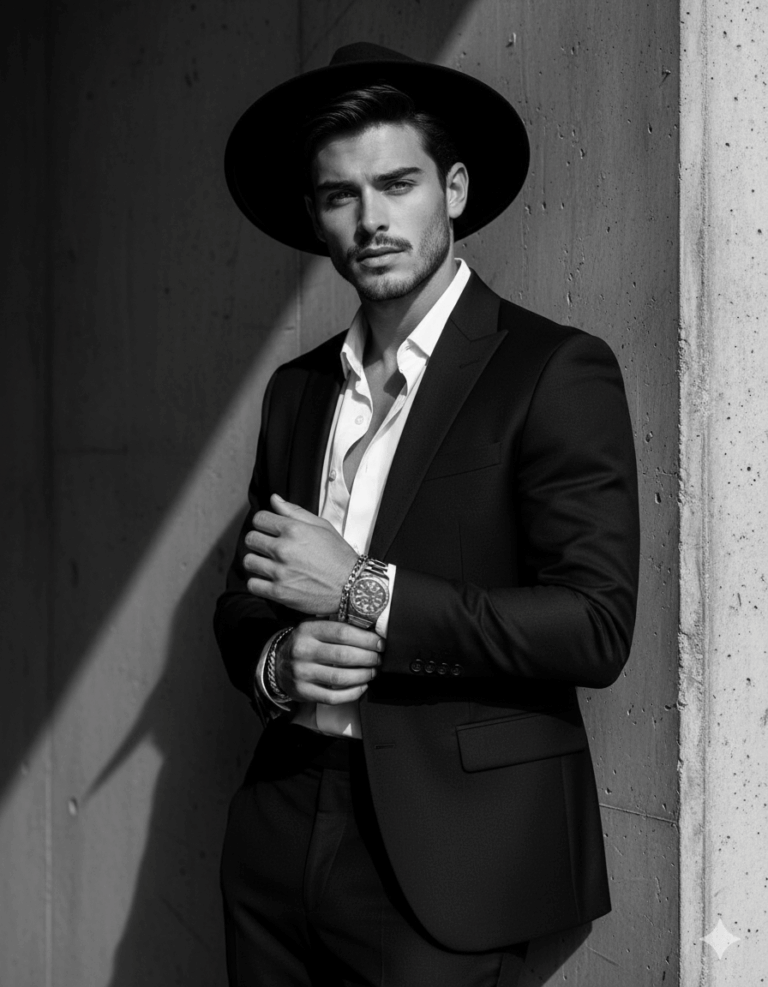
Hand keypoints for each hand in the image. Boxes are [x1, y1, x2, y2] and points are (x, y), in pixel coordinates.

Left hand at [243, 494, 357, 613]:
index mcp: (293, 529)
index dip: (263, 523)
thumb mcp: (322, 526)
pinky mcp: (279, 592)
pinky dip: (258, 583)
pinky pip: (252, 584)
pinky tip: (269, 580)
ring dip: (257, 562)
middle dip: (258, 541)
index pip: (259, 518)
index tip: (269, 530)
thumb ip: (295, 511)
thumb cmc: (338, 555)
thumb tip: (273, 498)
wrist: (352, 586)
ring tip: (269, 565)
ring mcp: (280, 572)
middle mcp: (284, 549)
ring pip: (249, 561)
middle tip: (269, 548)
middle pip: (251, 539)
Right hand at [275, 620, 383, 703]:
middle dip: (368, 658)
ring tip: (373, 672)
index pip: (342, 632)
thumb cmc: (306, 644)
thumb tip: (372, 629)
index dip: (366, 639)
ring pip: (340, 677)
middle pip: (344, 655)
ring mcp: (302, 673)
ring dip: (363, 675)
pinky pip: (333, 697)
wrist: (278, 665)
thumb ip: (337, 625)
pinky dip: (352, 693)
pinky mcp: (303, 692)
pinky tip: (362, 687)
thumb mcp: (315, 627)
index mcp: (308, 630)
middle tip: (379, 658)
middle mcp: (303, 650)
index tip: (380, 643)